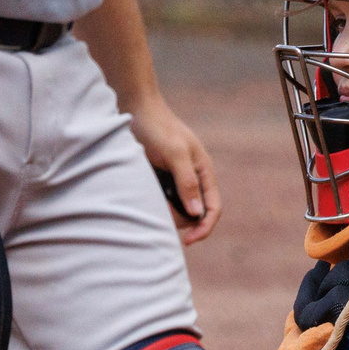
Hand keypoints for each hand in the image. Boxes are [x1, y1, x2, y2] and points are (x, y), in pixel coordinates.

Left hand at [126, 95, 220, 243]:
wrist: (135, 108)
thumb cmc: (157, 127)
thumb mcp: (174, 153)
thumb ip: (187, 182)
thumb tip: (197, 213)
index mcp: (203, 172)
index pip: (213, 209)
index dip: (204, 228)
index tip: (188, 241)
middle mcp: (193, 178)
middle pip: (193, 214)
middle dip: (179, 219)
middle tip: (158, 209)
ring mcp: (176, 179)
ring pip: (176, 210)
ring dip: (165, 211)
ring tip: (150, 195)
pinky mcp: (160, 179)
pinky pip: (161, 201)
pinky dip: (155, 203)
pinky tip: (145, 192)